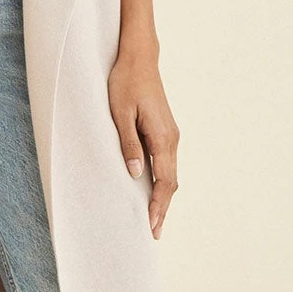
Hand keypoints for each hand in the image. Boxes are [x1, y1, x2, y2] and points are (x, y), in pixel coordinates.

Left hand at [107, 40, 179, 238]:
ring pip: (169, 174)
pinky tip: (151, 192)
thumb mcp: (120, 113)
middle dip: (162, 209)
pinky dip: (160, 182)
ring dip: (162, 198)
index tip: (152, 226)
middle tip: (154, 234)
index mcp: (162, 137)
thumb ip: (128, 143)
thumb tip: (135, 174)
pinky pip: (165, 164)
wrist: (139, 58)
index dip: (158, 206)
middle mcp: (171, 139)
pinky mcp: (164, 131)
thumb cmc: (125, 82)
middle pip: (170, 183)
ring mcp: (170, 135)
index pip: (164, 181)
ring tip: (153, 220)